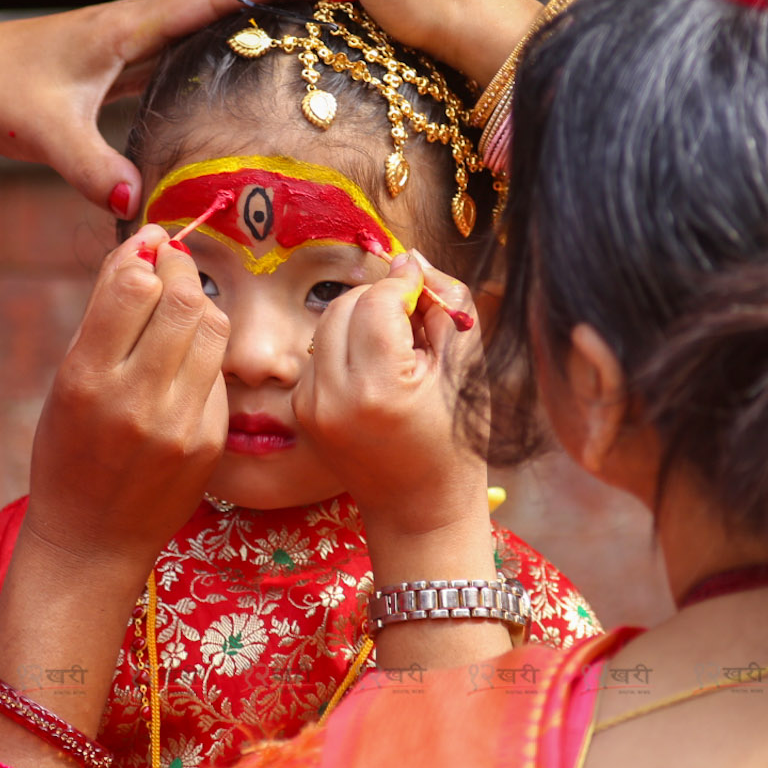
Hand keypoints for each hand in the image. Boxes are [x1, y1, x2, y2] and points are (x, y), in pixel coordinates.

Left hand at [0, 0, 329, 214]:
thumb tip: (137, 201)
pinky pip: (186, 32)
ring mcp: (129, 36)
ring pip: (202, 3)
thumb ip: (91, 167)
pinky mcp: (122, 56)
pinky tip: (249, 33)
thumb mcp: (43, 135)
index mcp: (124, 28)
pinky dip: (223, 23)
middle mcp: (132, 22)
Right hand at [24, 225, 230, 570]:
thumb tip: (145, 249)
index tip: (150, 244)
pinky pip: (218, 372)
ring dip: (199, 304)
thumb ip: (104, 317)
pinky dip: (203, 354)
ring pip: (214, 328)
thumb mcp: (66, 381)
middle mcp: (136, 401)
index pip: (133, 287)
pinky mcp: (210, 442)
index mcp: (87, 380)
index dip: (147, 252)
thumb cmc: (69, 452)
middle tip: (171, 263)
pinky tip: (183, 364)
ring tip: (179, 309)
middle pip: (183, 299)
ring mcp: (180, 425)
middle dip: (180, 268)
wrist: (92, 540)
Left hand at [293, 251, 488, 539]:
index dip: (405, 283)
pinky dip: (347, 347)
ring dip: (362, 319)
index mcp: (377, 389)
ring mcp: (310, 405)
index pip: (378, 300)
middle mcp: (333, 396)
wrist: (419, 509)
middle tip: (416, 323)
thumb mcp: (466, 370)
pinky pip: (320, 352)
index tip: (425, 286)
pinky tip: (376, 372)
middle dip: (381, 300)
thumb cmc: (455, 442)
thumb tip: (410, 258)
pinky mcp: (301, 410)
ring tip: (398, 349)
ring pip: (328, 323)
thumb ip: (445, 305)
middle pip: (346, 304)